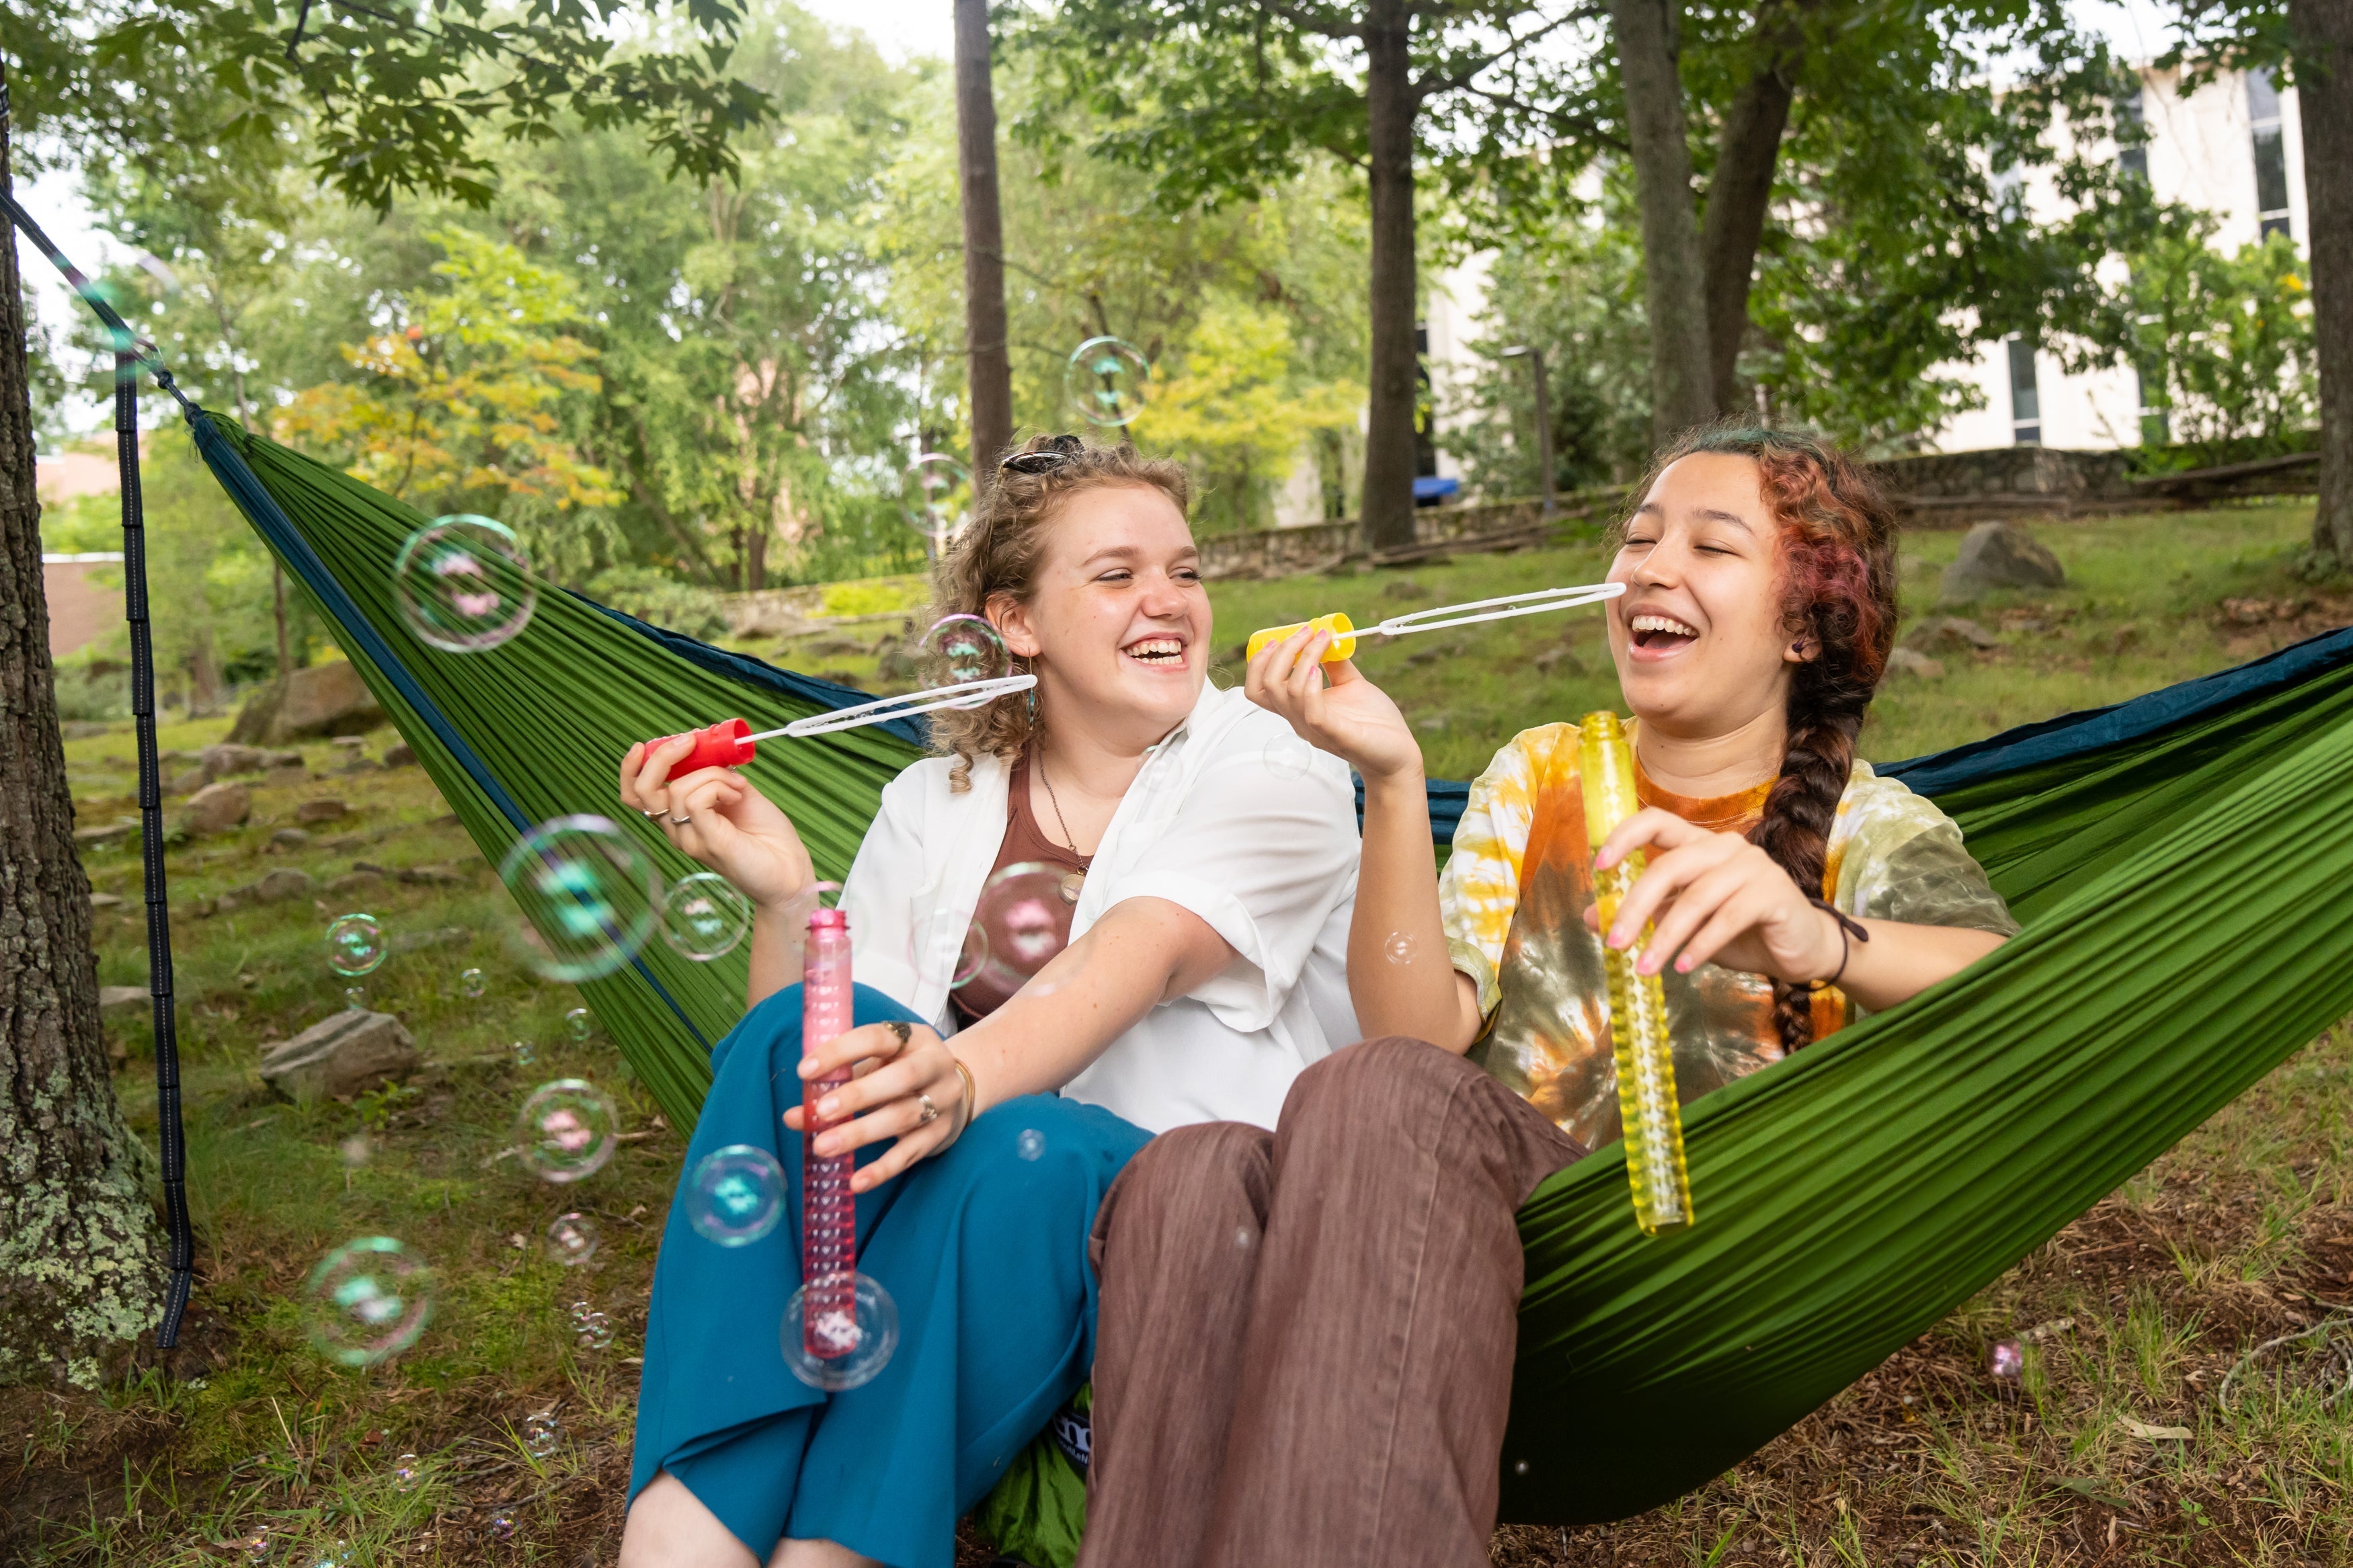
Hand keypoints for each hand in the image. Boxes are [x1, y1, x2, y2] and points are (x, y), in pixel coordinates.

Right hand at [619, 734, 812, 908]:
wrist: (790, 872)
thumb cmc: (766, 834)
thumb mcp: (737, 792)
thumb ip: (715, 774)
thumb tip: (704, 749)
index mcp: (679, 817)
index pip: (635, 793)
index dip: (633, 766)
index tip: (652, 744)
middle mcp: (677, 830)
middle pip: (640, 790)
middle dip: (661, 757)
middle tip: (690, 742)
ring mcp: (689, 839)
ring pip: (676, 790)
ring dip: (712, 773)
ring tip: (738, 785)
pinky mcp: (707, 842)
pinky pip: (695, 802)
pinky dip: (718, 785)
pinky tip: (737, 794)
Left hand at [782, 1020, 973, 1191]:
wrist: (957, 1091)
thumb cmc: (902, 1073)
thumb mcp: (876, 1066)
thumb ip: (837, 1083)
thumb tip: (792, 1116)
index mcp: (913, 1038)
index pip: (877, 1038)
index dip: (840, 1051)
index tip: (804, 1071)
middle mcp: (935, 1066)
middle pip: (902, 1078)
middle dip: (858, 1094)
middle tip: (821, 1111)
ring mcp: (943, 1101)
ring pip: (904, 1117)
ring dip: (861, 1133)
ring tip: (823, 1146)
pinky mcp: (941, 1135)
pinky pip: (911, 1153)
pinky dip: (882, 1169)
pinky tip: (856, 1181)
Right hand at [1244, 625, 1424, 783]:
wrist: (1398, 753)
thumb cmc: (1373, 722)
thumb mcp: (1351, 685)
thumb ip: (1336, 664)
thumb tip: (1328, 636)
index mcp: (1298, 707)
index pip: (1258, 688)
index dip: (1259, 660)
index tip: (1279, 636)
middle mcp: (1299, 719)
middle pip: (1267, 685)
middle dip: (1281, 651)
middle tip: (1306, 631)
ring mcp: (1315, 729)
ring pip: (1287, 693)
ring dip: (1302, 659)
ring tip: (1322, 640)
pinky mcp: (1336, 735)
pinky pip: (1312, 712)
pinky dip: (1311, 687)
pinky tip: (1320, 670)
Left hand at [1585, 808, 1843, 982]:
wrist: (1801, 949)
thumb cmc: (1740, 932)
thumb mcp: (1684, 923)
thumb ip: (1646, 913)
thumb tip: (1593, 918)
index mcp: (1700, 845)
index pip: (1656, 822)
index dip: (1624, 837)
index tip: (1599, 866)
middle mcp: (1726, 847)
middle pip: (1670, 866)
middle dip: (1636, 906)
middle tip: (1614, 943)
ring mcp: (1753, 866)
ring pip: (1697, 897)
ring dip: (1665, 937)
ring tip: (1644, 967)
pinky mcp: (1774, 893)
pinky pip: (1728, 917)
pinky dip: (1701, 944)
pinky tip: (1683, 966)